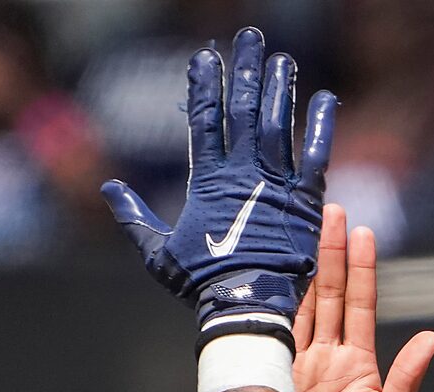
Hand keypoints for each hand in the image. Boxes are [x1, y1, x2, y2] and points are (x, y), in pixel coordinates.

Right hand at [102, 26, 334, 341]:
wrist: (247, 308)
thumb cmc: (201, 285)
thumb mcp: (159, 254)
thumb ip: (135, 217)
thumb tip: (108, 188)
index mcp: (208, 182)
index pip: (205, 121)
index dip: (205, 86)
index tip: (205, 58)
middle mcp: (244, 174)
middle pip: (244, 111)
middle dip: (245, 71)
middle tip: (249, 40)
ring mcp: (277, 184)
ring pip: (280, 124)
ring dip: (280, 88)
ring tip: (281, 58)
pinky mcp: (306, 201)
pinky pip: (317, 155)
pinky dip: (322, 126)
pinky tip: (326, 98)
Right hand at [290, 205, 433, 391]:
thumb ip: (406, 383)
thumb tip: (432, 340)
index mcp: (360, 367)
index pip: (361, 306)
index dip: (362, 269)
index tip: (363, 231)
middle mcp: (329, 359)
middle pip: (331, 296)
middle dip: (332, 253)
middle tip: (333, 210)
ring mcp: (301, 368)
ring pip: (303, 307)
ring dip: (305, 270)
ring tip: (305, 229)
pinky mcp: (276, 380)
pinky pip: (275, 334)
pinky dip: (273, 304)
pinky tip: (271, 274)